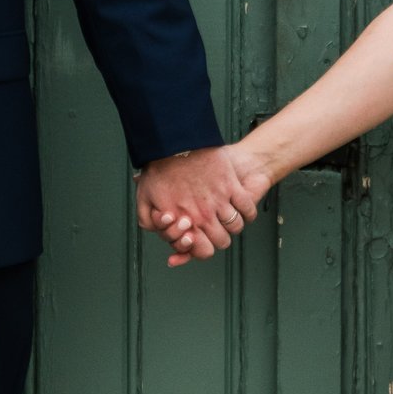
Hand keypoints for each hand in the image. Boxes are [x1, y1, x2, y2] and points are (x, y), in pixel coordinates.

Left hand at [138, 142, 271, 266]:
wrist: (175, 142)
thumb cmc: (159, 169)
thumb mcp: (145, 199)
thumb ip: (150, 221)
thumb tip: (161, 233)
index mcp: (185, 222)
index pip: (203, 251)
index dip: (204, 249)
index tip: (201, 238)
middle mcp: (204, 215)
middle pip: (223, 241)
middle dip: (220, 238)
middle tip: (216, 227)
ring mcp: (220, 201)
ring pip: (236, 226)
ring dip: (234, 225)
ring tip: (228, 216)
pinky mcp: (232, 186)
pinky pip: (248, 209)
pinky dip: (248, 212)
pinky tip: (241, 208)